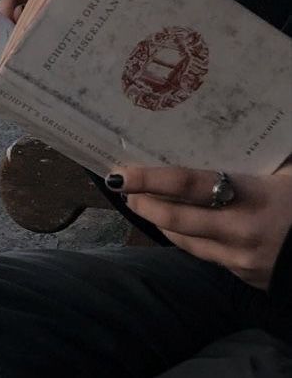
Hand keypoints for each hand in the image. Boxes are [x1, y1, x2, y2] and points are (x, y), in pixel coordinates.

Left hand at [106, 164, 291, 289]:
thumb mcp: (287, 173)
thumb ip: (259, 159)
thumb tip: (234, 121)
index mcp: (254, 197)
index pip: (188, 186)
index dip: (150, 179)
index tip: (122, 174)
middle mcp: (241, 231)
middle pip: (177, 219)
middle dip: (144, 203)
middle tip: (124, 187)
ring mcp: (241, 259)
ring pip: (185, 241)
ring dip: (159, 221)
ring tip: (141, 202)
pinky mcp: (244, 276)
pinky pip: (204, 255)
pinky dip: (184, 237)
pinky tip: (174, 224)